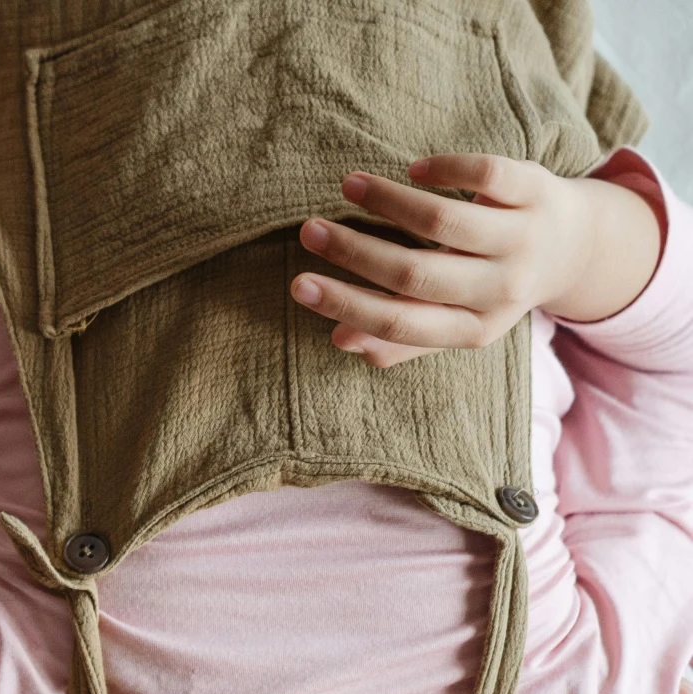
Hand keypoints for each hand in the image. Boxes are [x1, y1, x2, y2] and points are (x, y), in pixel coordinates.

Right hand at [290, 153, 663, 368]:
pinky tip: (414, 170)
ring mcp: (523, 239)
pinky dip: (446, 169)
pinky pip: (487, 176)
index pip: (401, 323)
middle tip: (309, 231)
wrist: (578, 248)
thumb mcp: (457, 322)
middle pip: (415, 274)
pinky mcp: (537, 192)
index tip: (299, 286)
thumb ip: (402, 337)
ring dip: (388, 202)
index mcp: (474, 328)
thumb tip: (340, 339)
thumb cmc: (494, 287)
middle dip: (353, 252)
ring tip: (350, 186)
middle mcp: (501, 290)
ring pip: (444, 222)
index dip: (346, 306)